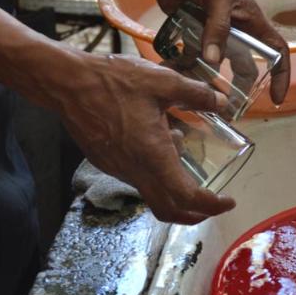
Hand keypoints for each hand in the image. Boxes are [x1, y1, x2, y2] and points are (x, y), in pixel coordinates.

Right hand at [56, 52, 236, 223]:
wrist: (67, 84)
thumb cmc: (113, 81)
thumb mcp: (162, 81)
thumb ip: (195, 93)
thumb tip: (221, 101)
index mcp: (152, 155)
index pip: (185, 197)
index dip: (210, 206)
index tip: (228, 202)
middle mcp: (135, 170)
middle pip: (167, 209)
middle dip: (195, 214)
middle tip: (214, 203)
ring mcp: (118, 168)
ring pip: (152, 194)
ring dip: (175, 189)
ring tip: (186, 154)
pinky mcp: (107, 161)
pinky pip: (137, 178)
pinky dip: (156, 172)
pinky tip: (160, 139)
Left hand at [148, 0, 290, 104]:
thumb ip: (217, 28)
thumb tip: (214, 62)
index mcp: (251, 20)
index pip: (277, 50)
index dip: (282, 74)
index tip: (277, 99)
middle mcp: (234, 28)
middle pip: (245, 62)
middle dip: (240, 84)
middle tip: (229, 105)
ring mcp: (212, 30)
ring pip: (217, 62)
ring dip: (211, 78)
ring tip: (202, 96)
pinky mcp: (190, 30)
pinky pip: (192, 55)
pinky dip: (187, 66)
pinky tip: (178, 76)